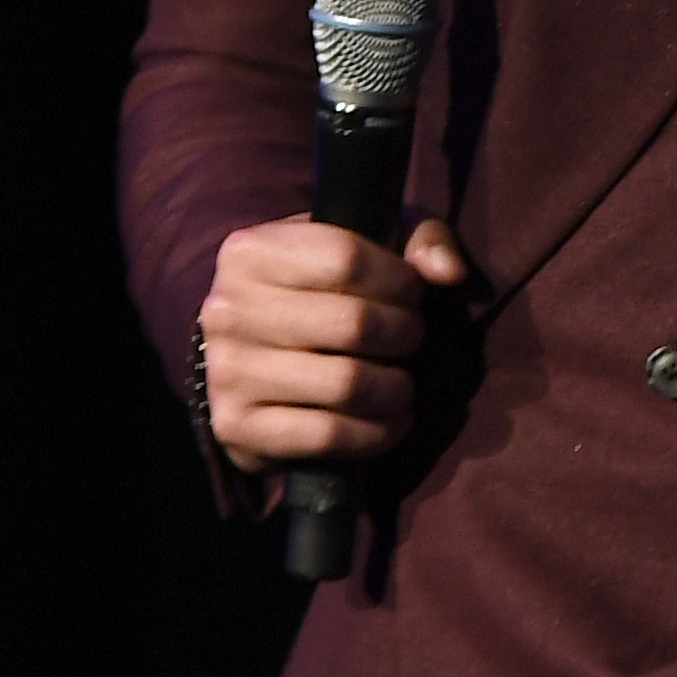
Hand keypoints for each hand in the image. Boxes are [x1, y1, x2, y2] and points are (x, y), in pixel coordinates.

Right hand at [199, 214, 474, 467]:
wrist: (252, 356)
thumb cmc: (325, 289)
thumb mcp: (372, 245)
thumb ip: (421, 240)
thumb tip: (450, 273)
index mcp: (251, 251)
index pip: (347, 260)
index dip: (400, 281)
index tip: (412, 294)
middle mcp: (226, 310)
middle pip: (354, 324)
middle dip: (404, 335)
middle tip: (408, 340)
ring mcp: (226, 371)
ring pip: (346, 384)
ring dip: (396, 388)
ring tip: (402, 383)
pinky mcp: (235, 427)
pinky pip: (327, 435)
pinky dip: (376, 433)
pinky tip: (391, 421)